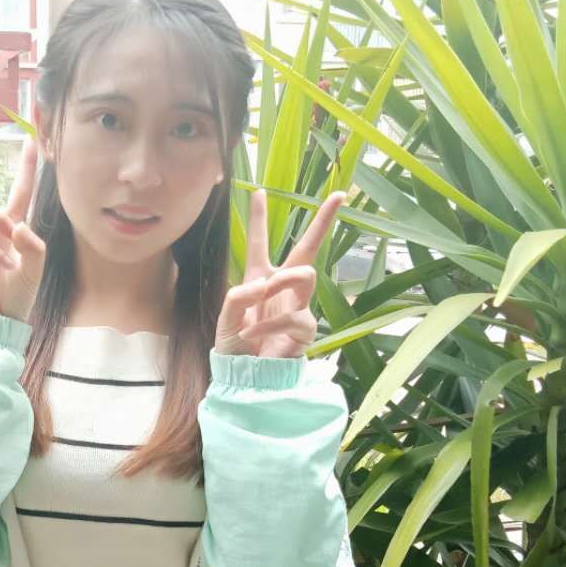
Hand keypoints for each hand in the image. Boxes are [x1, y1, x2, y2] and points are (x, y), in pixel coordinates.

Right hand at [0, 125, 46, 322]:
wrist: (0, 322)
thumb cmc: (16, 295)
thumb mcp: (35, 269)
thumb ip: (33, 246)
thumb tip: (15, 224)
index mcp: (10, 227)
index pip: (19, 191)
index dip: (26, 166)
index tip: (31, 138)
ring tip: (9, 244)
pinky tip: (6, 266)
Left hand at [214, 189, 343, 358]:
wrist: (245, 376)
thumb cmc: (235, 345)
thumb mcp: (226, 315)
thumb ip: (238, 295)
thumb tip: (265, 284)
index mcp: (259, 278)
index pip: (260, 242)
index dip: (259, 217)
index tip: (260, 190)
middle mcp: (281, 286)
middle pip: (307, 248)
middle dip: (323, 221)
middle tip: (339, 196)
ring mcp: (297, 304)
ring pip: (304, 273)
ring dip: (282, 281)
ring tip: (263, 297)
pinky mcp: (306, 326)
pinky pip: (293, 314)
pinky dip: (269, 324)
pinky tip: (253, 335)